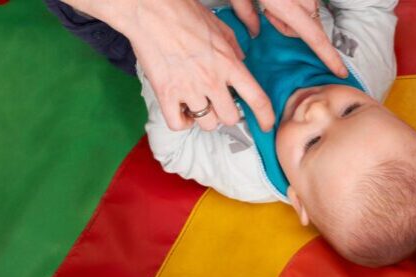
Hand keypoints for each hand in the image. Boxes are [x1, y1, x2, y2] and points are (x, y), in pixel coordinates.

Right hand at [118, 0, 274, 131]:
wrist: (149, 8)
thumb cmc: (182, 11)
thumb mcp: (218, 27)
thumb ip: (233, 47)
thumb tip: (240, 60)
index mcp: (229, 63)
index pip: (257, 99)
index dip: (265, 117)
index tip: (266, 125)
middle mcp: (211, 80)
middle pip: (230, 118)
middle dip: (227, 114)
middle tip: (219, 104)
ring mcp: (188, 89)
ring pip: (207, 124)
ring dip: (205, 117)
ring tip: (198, 103)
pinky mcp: (166, 93)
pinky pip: (178, 124)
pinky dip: (182, 122)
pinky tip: (181, 110)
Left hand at [247, 0, 345, 74]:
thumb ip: (246, 14)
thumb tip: (255, 31)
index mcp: (285, 3)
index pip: (314, 37)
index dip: (329, 57)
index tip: (341, 71)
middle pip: (309, 26)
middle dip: (290, 27)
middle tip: (268, 12)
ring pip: (309, 12)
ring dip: (294, 12)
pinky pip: (308, 0)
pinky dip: (297, 1)